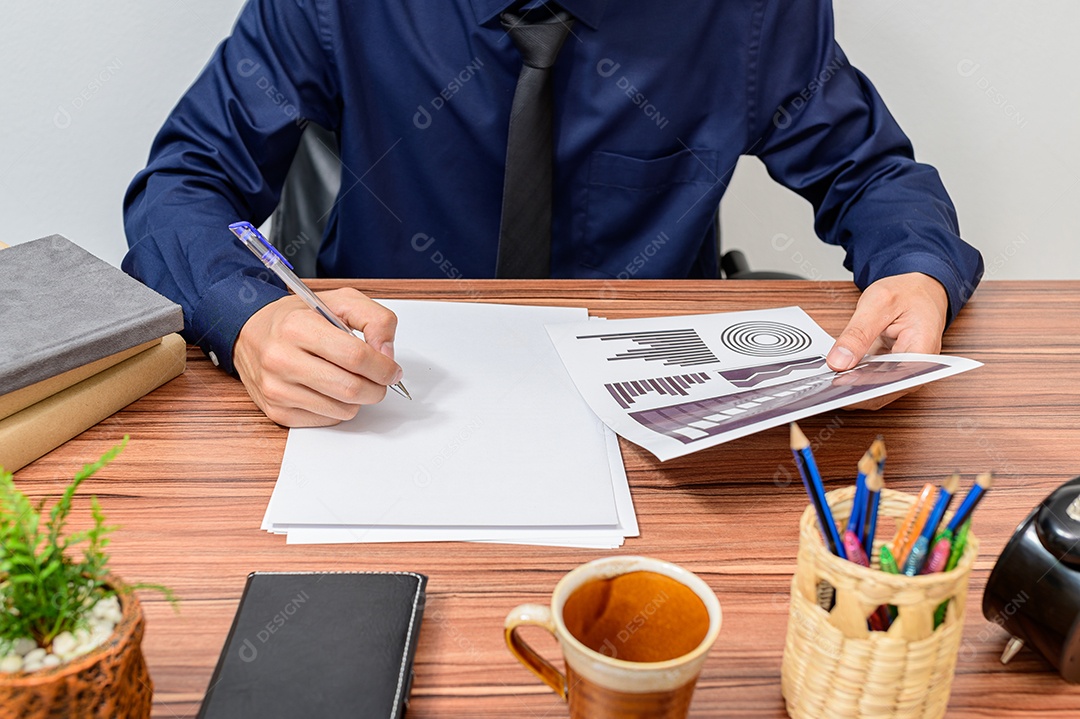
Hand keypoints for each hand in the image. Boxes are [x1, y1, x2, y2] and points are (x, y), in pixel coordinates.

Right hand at [233, 288, 403, 426]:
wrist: (251, 333)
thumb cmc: (297, 318)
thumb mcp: (339, 301)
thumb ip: (374, 319)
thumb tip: (387, 354)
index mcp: (298, 326)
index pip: (356, 356)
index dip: (383, 367)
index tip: (392, 369)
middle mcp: (281, 359)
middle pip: (351, 389)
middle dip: (377, 387)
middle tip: (379, 379)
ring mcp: (277, 389)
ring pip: (343, 410)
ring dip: (358, 399)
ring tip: (349, 379)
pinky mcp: (277, 412)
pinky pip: (327, 420)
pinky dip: (338, 408)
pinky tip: (328, 389)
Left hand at [826, 272, 948, 409]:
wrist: (922, 290)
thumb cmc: (910, 293)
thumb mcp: (879, 303)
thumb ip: (858, 333)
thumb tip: (838, 362)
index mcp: (922, 354)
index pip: (890, 384)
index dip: (862, 389)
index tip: (836, 384)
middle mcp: (914, 369)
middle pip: (880, 393)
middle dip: (851, 390)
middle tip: (822, 382)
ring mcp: (901, 372)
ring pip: (871, 390)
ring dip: (849, 385)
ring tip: (825, 378)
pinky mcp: (888, 370)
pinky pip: (868, 380)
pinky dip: (851, 377)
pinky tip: (834, 372)